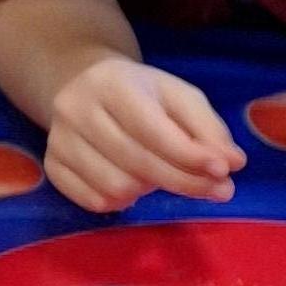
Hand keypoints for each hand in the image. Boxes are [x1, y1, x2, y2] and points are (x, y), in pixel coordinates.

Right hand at [46, 56, 241, 216]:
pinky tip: (134, 185)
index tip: (224, 171)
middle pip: (137, 163)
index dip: (190, 155)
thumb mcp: (179, 97)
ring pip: (116, 187)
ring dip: (149, 191)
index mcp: (113, 84)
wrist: (83, 83)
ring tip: (160, 175)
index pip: (153, 129)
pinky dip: (122, 202)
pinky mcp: (52, 165)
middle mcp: (77, 109)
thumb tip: (233, 162)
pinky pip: (93, 201)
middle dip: (185, 182)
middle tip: (219, 190)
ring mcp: (59, 139)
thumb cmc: (142, 93)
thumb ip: (208, 128)